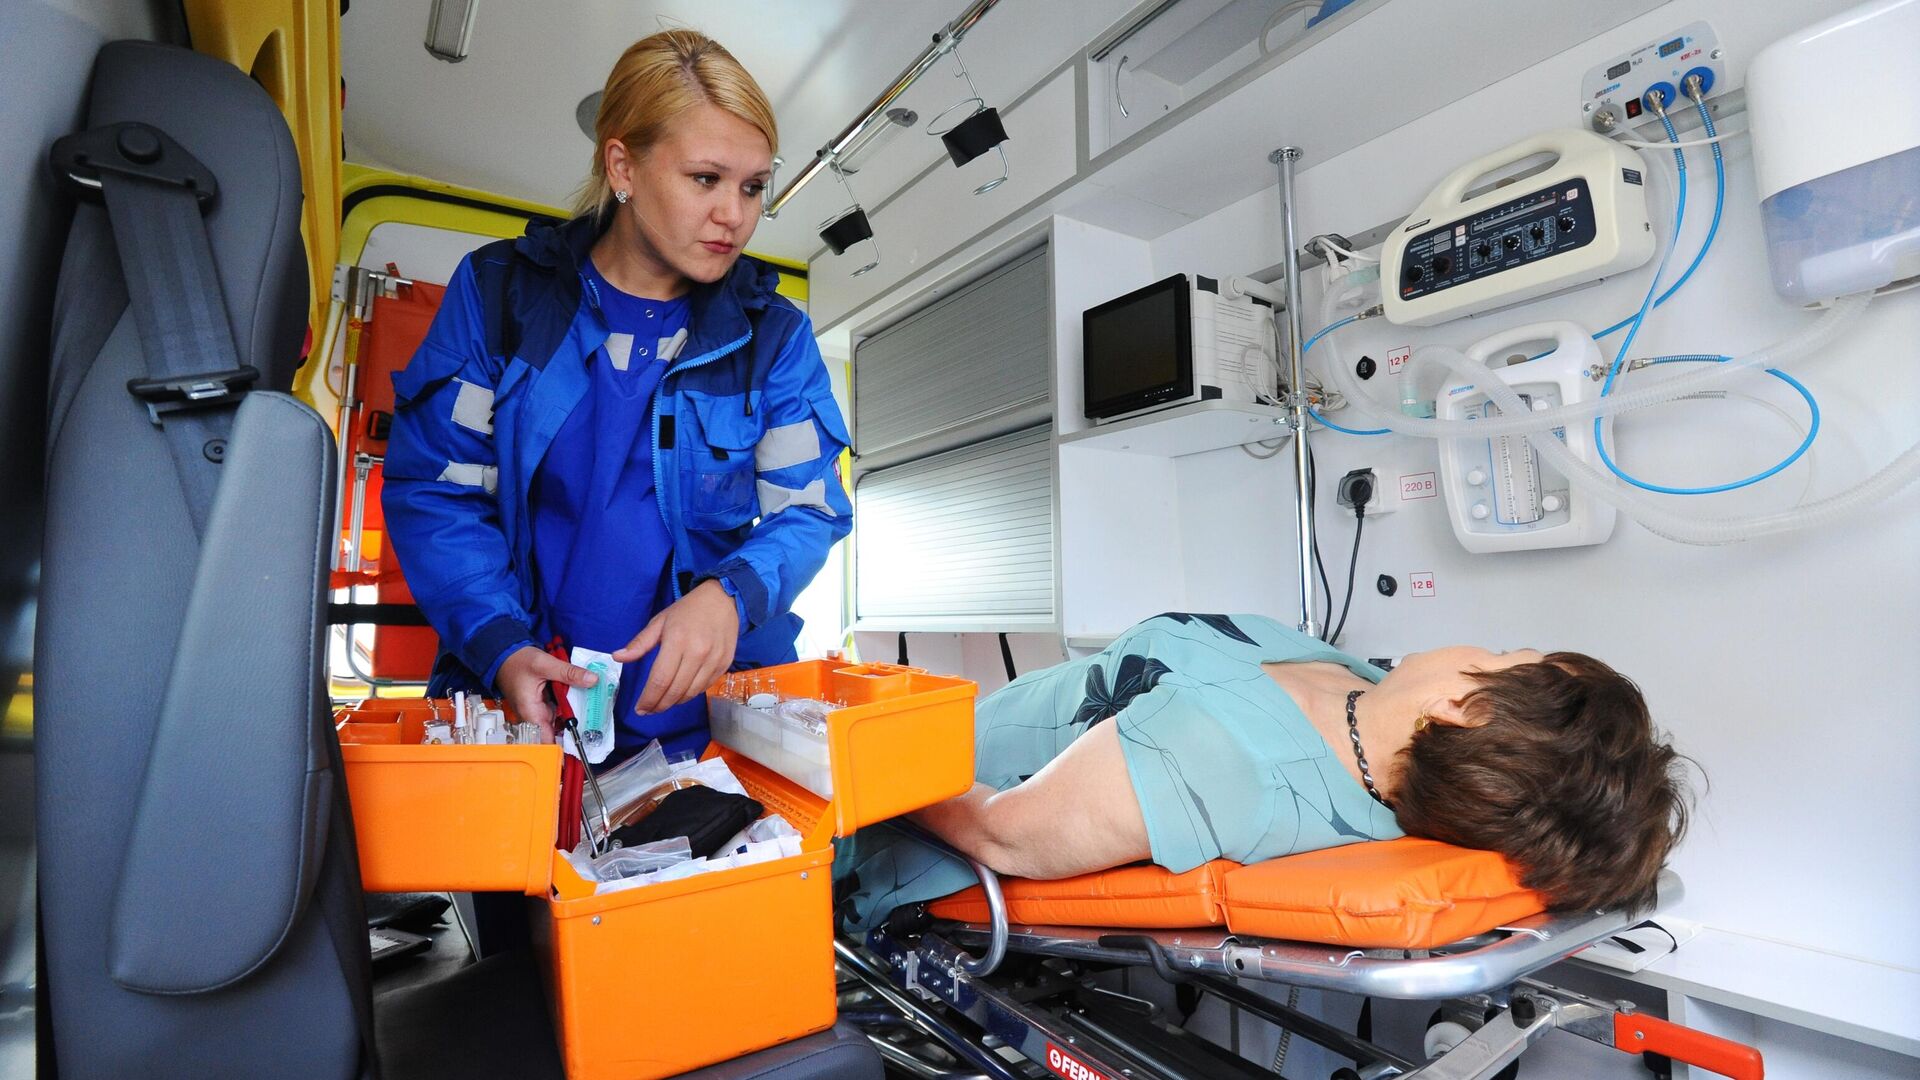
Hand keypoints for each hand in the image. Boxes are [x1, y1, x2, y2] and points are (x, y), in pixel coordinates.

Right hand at [495, 645, 597, 737]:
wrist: (506, 656)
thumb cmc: (517, 661)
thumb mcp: (544, 664)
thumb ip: (568, 672)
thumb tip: (592, 680)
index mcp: (531, 712)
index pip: (546, 741)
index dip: (564, 746)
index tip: (583, 743)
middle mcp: (534, 716)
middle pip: (559, 732)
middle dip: (578, 728)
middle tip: (596, 719)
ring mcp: (540, 711)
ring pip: (562, 721)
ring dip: (576, 715)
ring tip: (593, 708)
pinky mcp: (545, 705)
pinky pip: (561, 711)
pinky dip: (571, 706)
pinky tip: (581, 699)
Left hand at [615, 579, 738, 714]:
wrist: (722, 600)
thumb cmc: (687, 610)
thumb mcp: (659, 622)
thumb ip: (639, 643)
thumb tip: (618, 657)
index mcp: (677, 640)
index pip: (660, 679)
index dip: (649, 698)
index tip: (640, 708)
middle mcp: (698, 653)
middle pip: (675, 690)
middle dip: (659, 705)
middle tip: (649, 710)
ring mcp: (714, 660)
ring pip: (691, 693)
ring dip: (674, 702)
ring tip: (663, 703)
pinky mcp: (724, 665)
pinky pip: (704, 688)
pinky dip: (690, 694)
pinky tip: (680, 693)